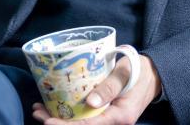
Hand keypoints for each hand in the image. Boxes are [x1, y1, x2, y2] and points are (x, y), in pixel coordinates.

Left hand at [31, 55, 161, 124]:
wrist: (153, 75)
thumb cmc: (139, 70)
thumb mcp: (126, 73)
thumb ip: (110, 86)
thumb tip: (91, 102)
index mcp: (120, 116)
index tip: (48, 121)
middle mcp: (114, 122)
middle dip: (57, 123)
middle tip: (36, 112)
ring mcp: (109, 119)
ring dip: (60, 119)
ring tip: (39, 109)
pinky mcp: (105, 114)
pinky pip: (84, 118)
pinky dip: (68, 114)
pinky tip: (53, 106)